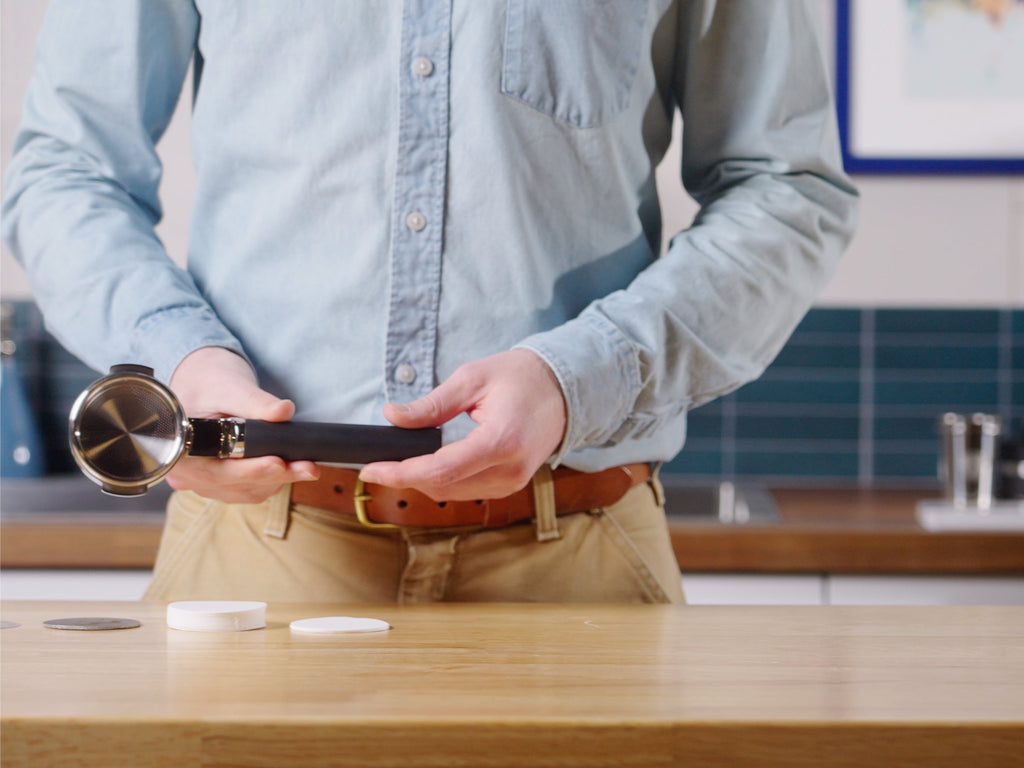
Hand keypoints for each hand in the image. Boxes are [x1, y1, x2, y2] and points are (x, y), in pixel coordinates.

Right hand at [165, 347, 319, 502]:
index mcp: (181, 452)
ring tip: (306, 465)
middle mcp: (188, 475)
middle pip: (236, 485)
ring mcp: (205, 483)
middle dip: (275, 476)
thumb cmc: (209, 384)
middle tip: (309, 467)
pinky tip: (290, 467)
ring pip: (248, 491)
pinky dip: (273, 480)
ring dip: (279, 479)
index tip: (278, 463)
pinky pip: (251, 490)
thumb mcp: (230, 387)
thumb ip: (255, 401)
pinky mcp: (223, 485)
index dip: (249, 471)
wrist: (203, 386)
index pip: (216, 471)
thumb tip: (284, 411)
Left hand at [358, 349, 566, 500]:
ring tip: (398, 463)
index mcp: (501, 441)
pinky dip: (443, 481)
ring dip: (422, 481)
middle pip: (443, 487)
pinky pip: (468, 491)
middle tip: (377, 463)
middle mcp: (510, 470)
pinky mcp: (512, 485)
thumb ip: (432, 404)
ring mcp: (514, 482)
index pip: (441, 470)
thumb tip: (392, 416)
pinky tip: (428, 466)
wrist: (565, 388)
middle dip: (405, 478)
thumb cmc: (522, 377)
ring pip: (453, 494)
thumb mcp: (473, 379)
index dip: (400, 473)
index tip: (371, 469)